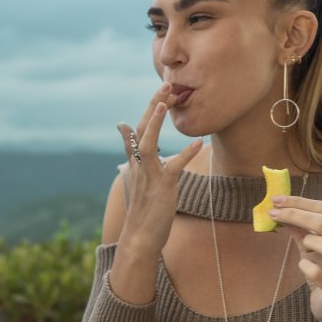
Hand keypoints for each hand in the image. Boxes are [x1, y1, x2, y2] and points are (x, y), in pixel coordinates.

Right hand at [117, 84, 201, 257]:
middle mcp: (139, 165)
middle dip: (153, 106)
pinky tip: (198, 143)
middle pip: (142, 129)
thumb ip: (133, 153)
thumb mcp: (138, 178)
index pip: (138, 131)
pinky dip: (185, 154)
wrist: (140, 236)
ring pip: (149, 143)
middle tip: (166, 85)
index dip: (148, 111)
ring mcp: (149, 175)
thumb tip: (123, 129)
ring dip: (156, 121)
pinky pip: (173, 167)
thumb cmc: (144, 208)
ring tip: (165, 102)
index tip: (160, 93)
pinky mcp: (162, 187)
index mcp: (135, 163)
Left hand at [269, 195, 321, 321]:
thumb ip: (301, 230)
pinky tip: (303, 267)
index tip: (276, 200)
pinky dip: (304, 266)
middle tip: (273, 213)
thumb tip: (281, 209)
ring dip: (308, 241)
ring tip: (304, 247)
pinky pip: (317, 272)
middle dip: (295, 214)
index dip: (300, 202)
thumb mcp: (313, 249)